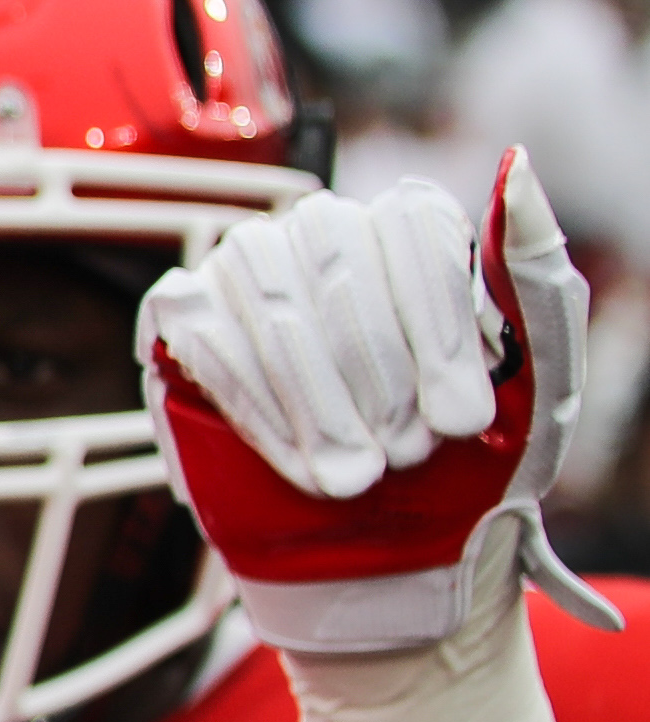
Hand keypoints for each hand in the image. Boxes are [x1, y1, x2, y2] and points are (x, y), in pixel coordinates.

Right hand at [141, 154, 608, 651]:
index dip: (432, 324)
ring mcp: (247, 274)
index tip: (457, 418)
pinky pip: (201, 329)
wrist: (396, 556)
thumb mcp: (539, 375)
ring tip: (354, 473)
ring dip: (316, 395)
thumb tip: (517, 166)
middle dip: (374, 370)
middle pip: (333, 247)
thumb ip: (532, 271)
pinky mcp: (182, 324)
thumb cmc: (474, 464)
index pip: (407, 220)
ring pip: (263, 284)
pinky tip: (297, 461)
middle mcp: (325, 235)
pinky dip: (256, 405)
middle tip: (403, 455)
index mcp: (413, 234)